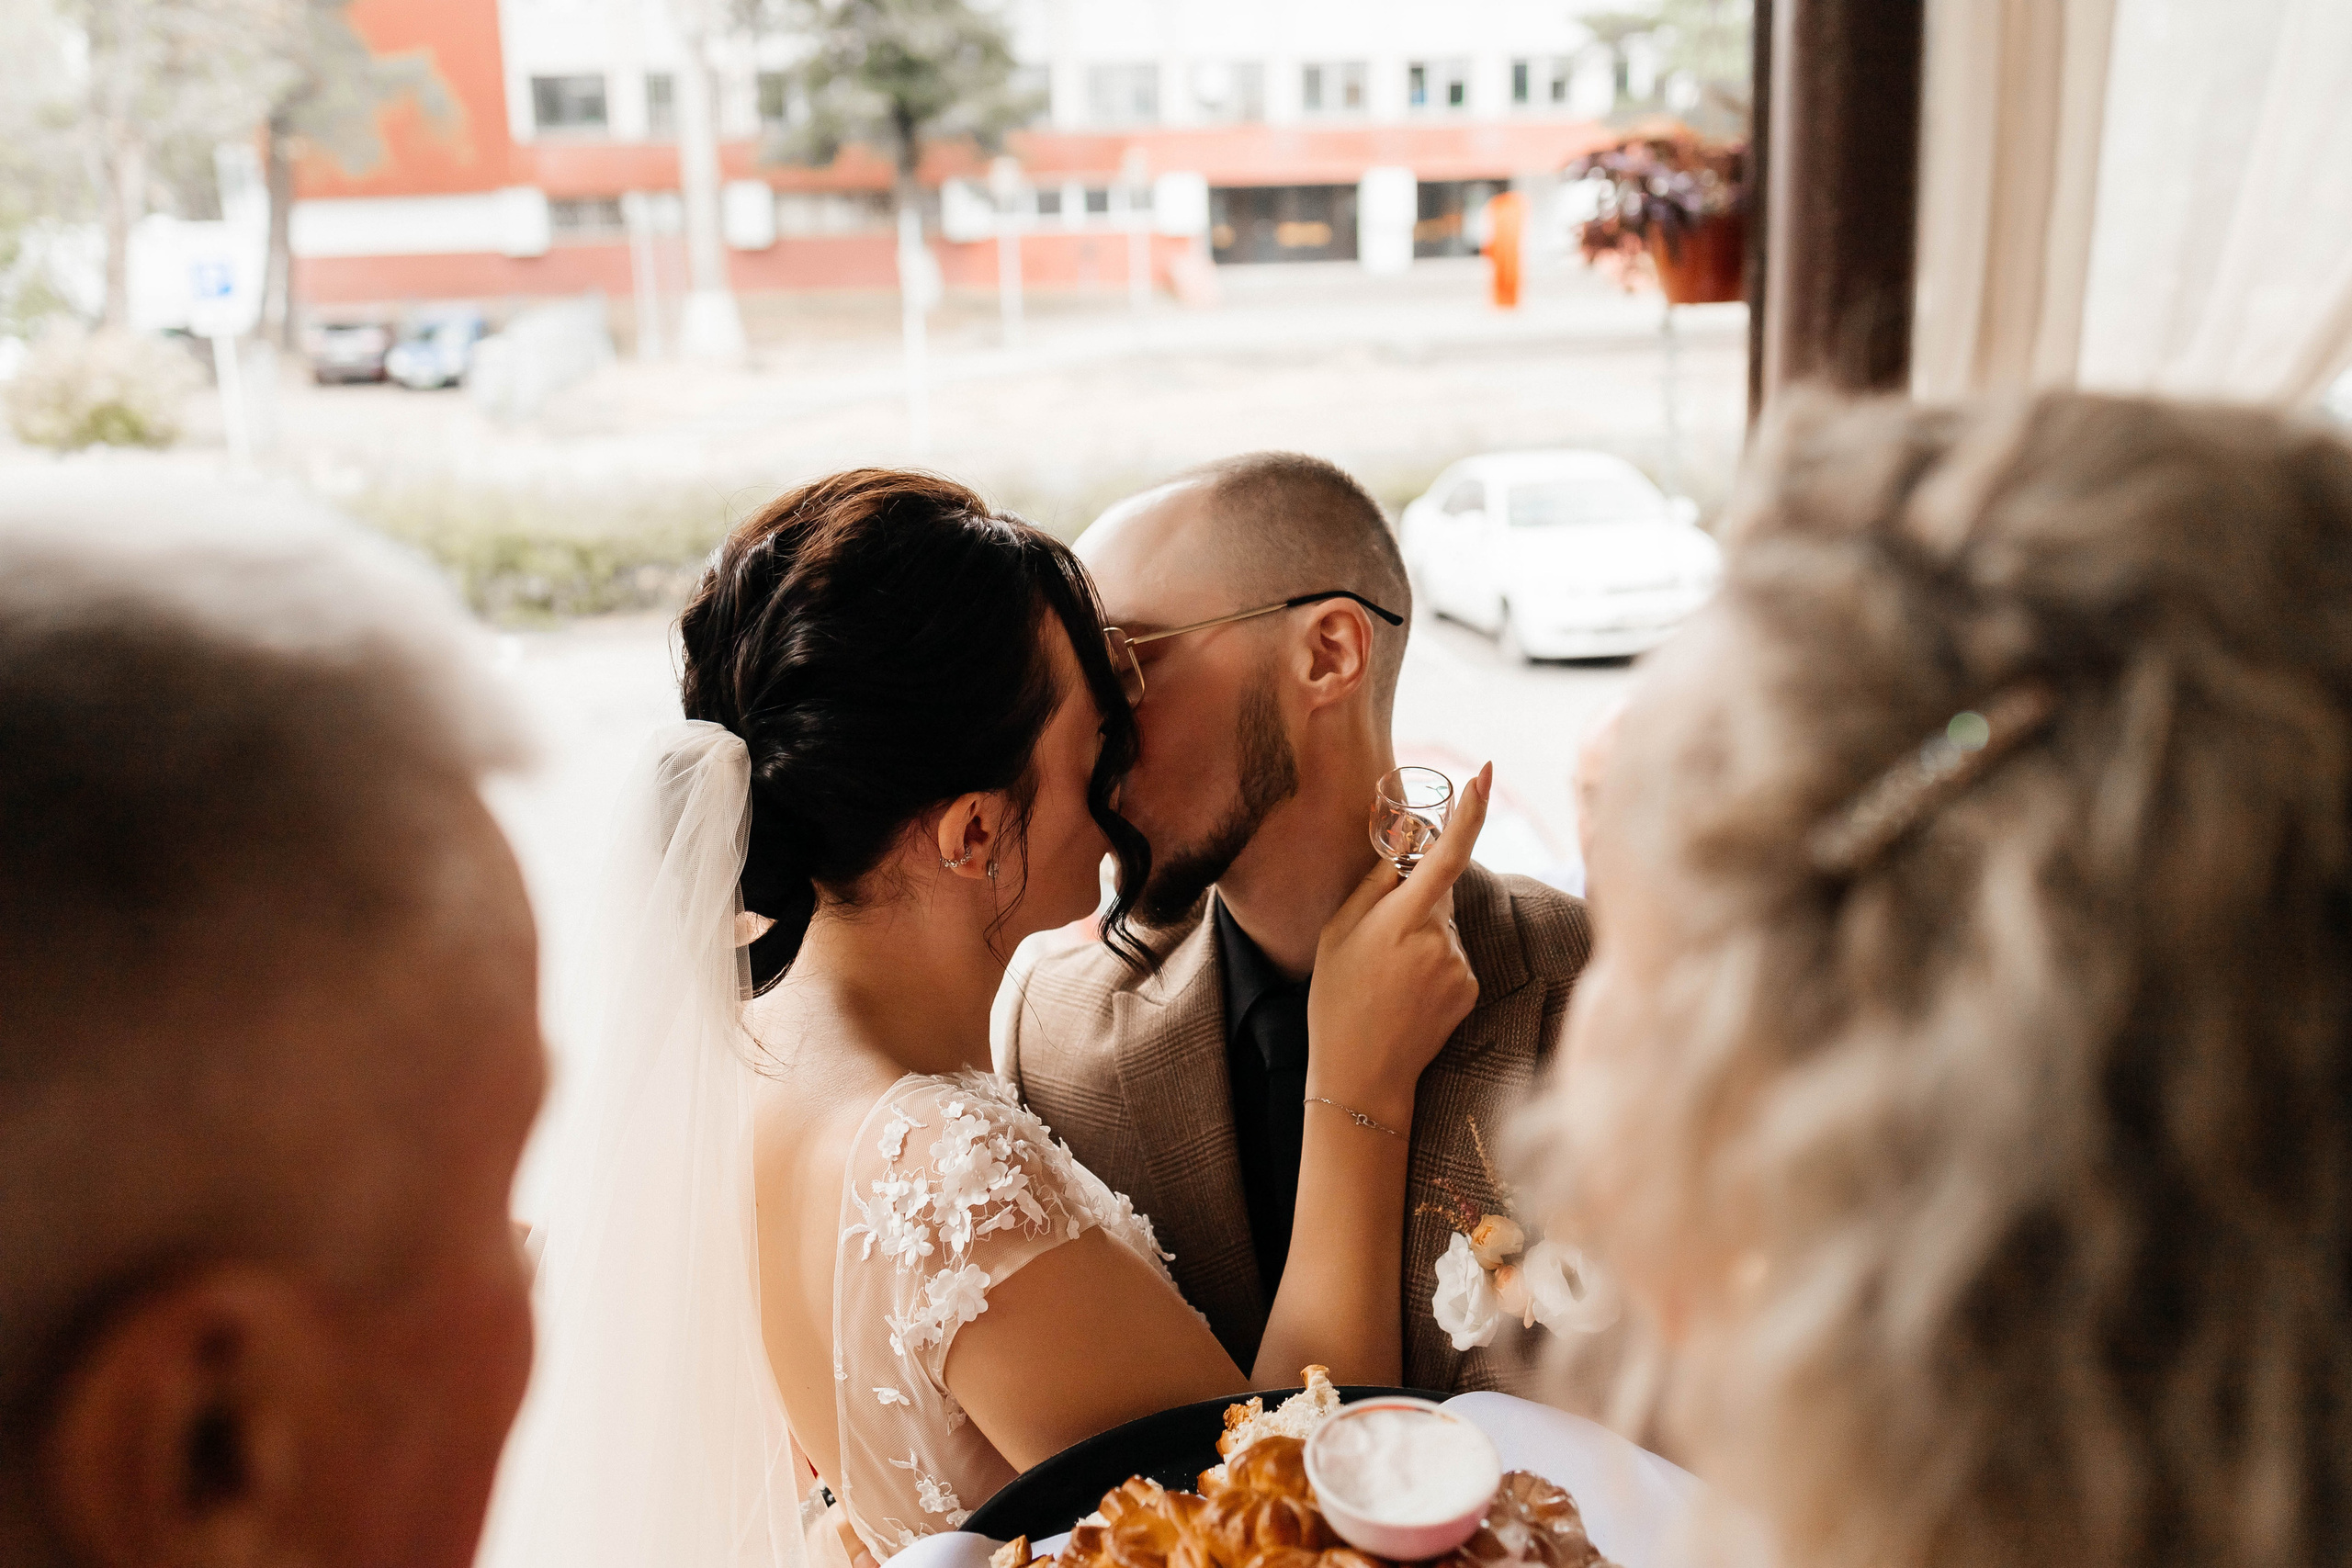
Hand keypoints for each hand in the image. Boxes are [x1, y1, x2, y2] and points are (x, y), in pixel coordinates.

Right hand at [1305, 763, 1490, 1128]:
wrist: (1361, 1074)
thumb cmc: (1338, 998)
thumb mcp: (1338, 932)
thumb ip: (1374, 884)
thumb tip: (1405, 845)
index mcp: (1400, 919)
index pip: (1446, 855)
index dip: (1468, 811)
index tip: (1482, 773)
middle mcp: (1438, 939)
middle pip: (1440, 891)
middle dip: (1416, 899)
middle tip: (1378, 943)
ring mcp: (1459, 965)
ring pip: (1446, 926)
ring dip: (1424, 937)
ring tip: (1389, 977)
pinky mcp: (1471, 988)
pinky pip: (1455, 956)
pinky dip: (1435, 964)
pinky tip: (1409, 993)